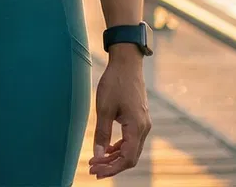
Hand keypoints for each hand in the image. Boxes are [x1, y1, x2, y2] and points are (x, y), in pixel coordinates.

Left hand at [89, 50, 150, 177]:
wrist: (126, 64)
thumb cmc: (115, 83)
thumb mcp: (104, 109)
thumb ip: (101, 134)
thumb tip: (98, 156)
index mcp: (137, 127)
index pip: (127, 158)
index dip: (111, 168)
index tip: (95, 171)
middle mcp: (144, 128)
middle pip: (130, 157)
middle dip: (112, 166)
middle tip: (92, 170)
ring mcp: (143, 124)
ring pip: (131, 150)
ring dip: (114, 158)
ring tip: (96, 162)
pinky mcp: (139, 119)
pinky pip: (131, 140)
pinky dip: (119, 148)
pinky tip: (106, 150)